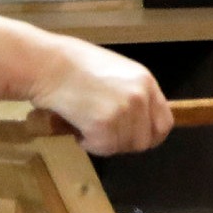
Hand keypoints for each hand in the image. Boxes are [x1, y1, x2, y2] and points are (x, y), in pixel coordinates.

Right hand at [34, 39, 171, 153]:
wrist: (47, 63)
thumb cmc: (73, 65)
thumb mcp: (116, 73)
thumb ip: (132, 94)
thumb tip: (139, 122)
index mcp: (146, 82)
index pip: (164, 124)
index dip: (149, 136)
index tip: (133, 139)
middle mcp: (140, 97)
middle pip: (143, 141)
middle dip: (122, 142)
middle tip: (101, 131)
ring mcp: (123, 111)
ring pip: (121, 146)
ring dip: (102, 141)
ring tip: (85, 120)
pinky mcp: (104, 125)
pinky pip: (101, 148)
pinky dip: (88, 142)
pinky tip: (77, 124)